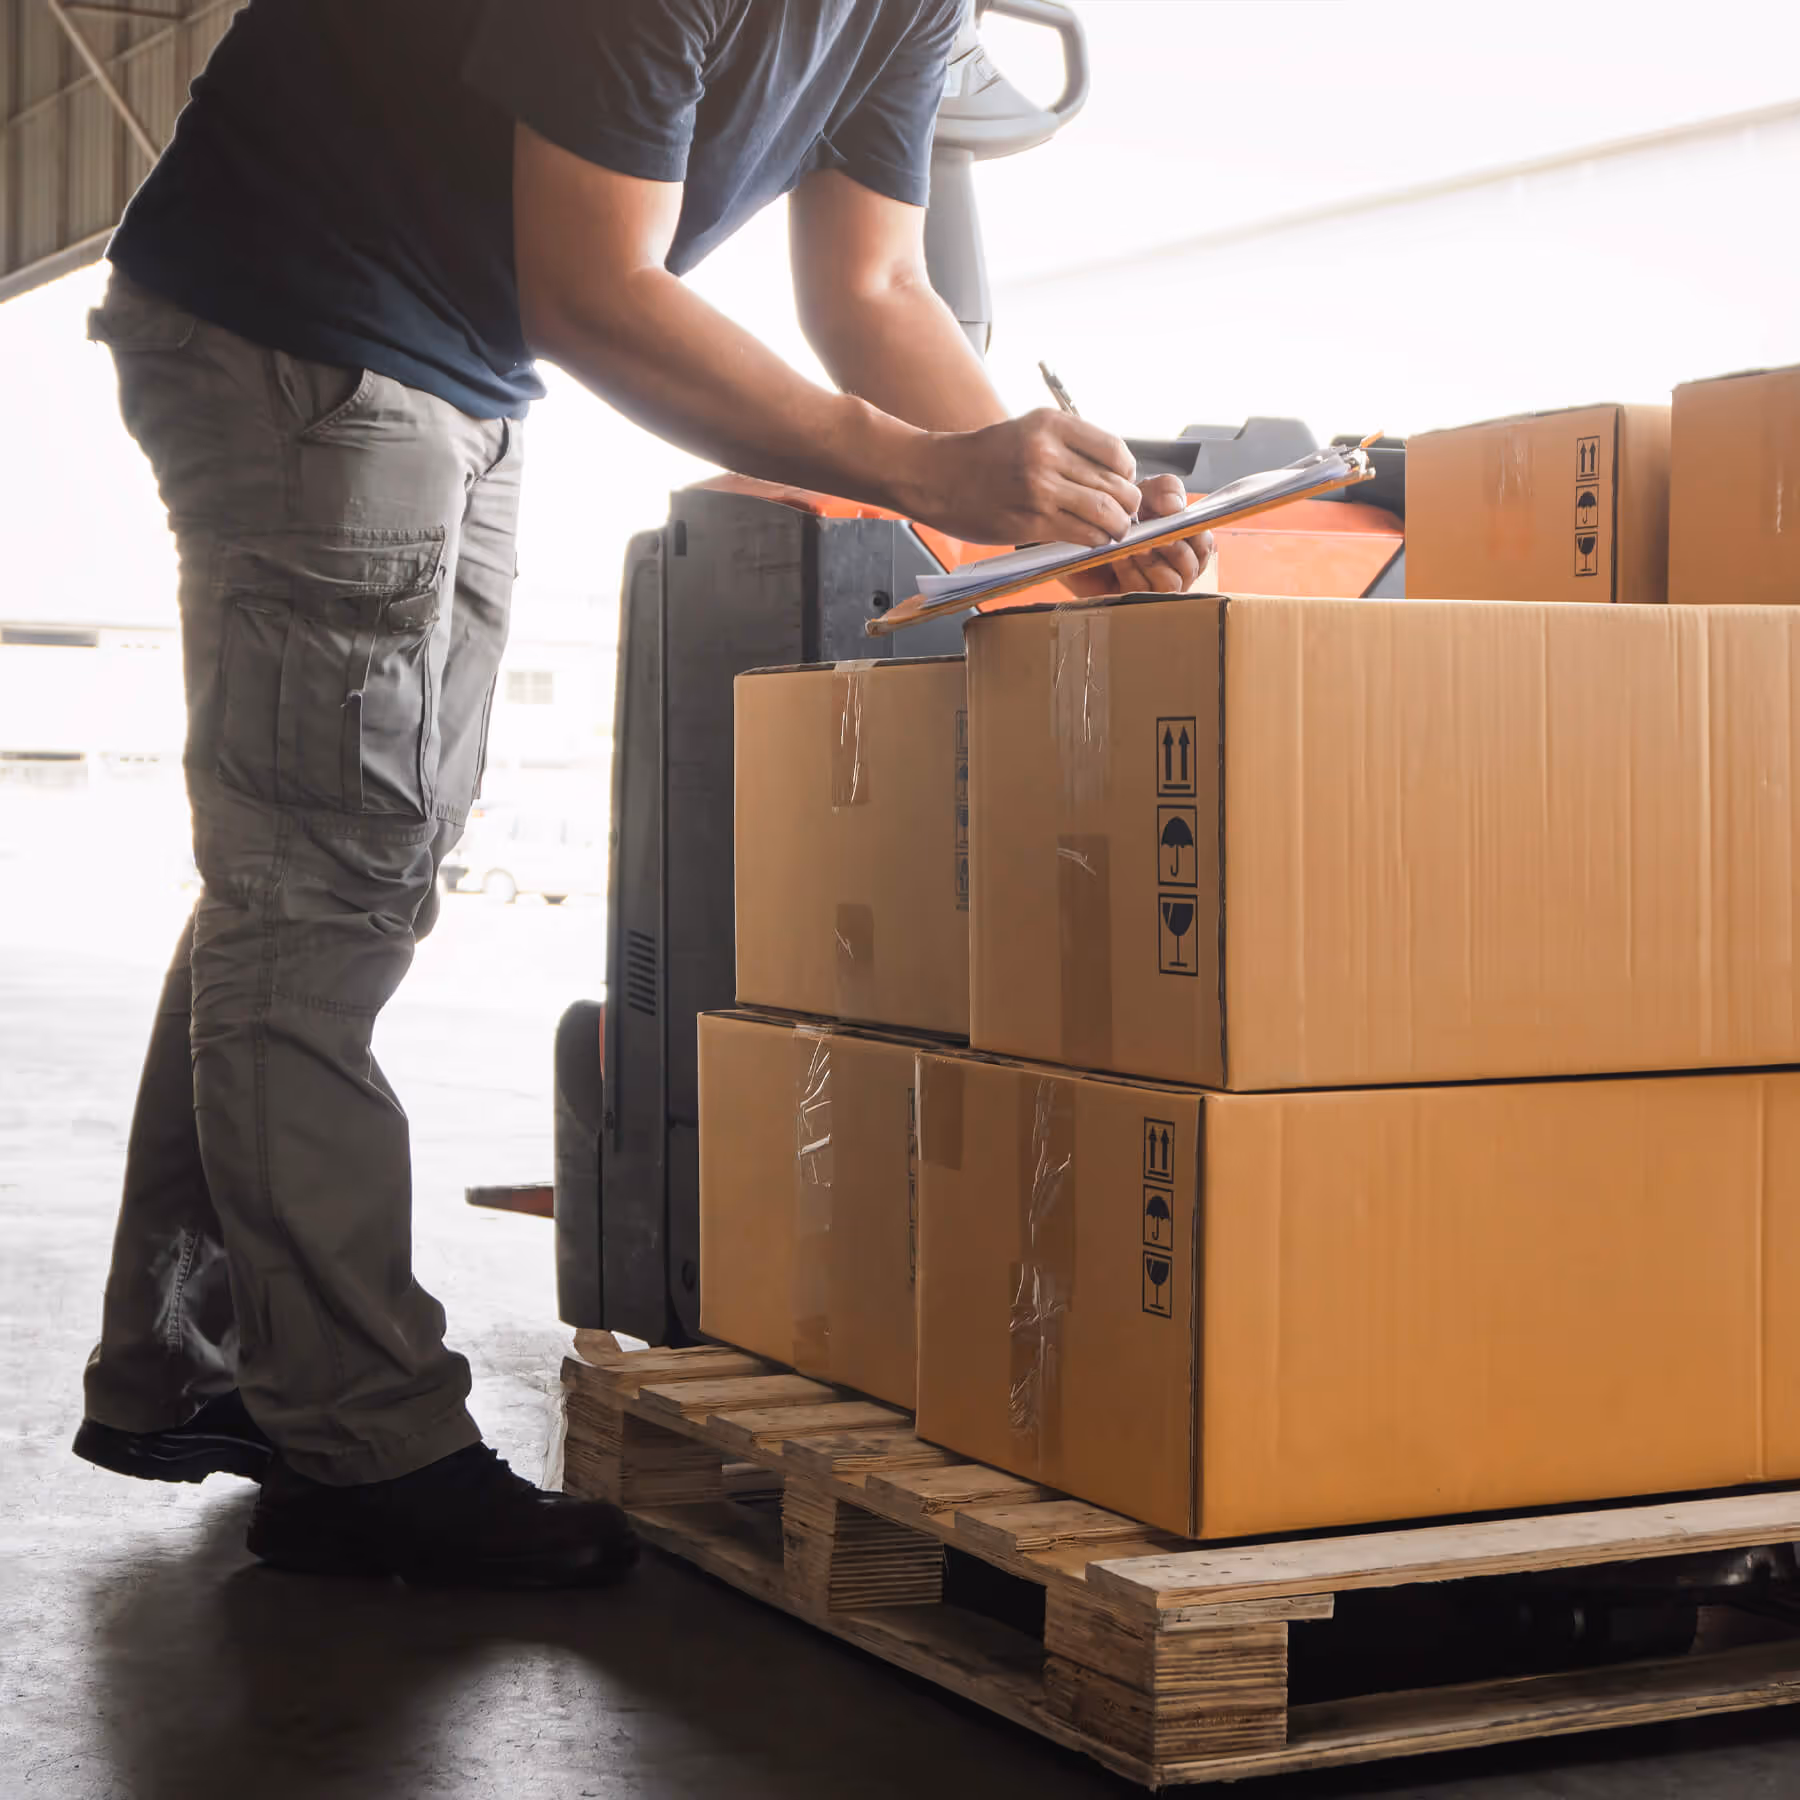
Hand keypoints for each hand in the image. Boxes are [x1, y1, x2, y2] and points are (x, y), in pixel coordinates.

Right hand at [896, 409, 1143, 547]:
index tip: (1121, 483)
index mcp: (1052, 425)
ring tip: (1112, 529)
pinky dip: (1096, 540)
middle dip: (1126, 504)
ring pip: (1106, 513)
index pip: (1116, 451)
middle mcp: (1048, 454)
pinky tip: (1091, 538)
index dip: (1127, 473)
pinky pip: (1083, 534)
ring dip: (1117, 527)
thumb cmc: (986, 456)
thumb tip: (1116, 473)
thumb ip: (1070, 445)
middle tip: (1121, 513)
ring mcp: (1040, 489)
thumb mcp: (1029, 430)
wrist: (937, 476)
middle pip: (1116, 485)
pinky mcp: (1031, 522)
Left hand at [1063, 474, 1213, 599]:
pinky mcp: (1134, 603)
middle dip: (1171, 546)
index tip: (1172, 515)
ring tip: (1131, 545)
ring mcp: (1156, 589)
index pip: (1204, 545)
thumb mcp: (1143, 493)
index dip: (1193, 533)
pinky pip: (1146, 592)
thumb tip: (1176, 506)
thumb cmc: (1115, 517)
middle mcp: (1175, 570)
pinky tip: (1118, 559)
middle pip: (1192, 565)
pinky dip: (1133, 572)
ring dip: (1150, 560)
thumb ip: (1165, 490)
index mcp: (1185, 544)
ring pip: (1172, 581)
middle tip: (1149, 532)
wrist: (1075, 538)